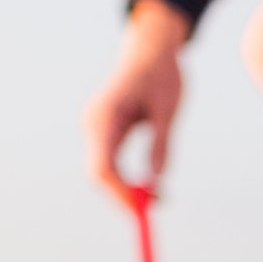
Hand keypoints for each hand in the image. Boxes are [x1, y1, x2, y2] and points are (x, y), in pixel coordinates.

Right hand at [85, 0, 191, 204]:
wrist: (150, 50)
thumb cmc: (161, 75)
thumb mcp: (168, 110)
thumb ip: (162, 143)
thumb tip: (157, 180)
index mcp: (108, 115)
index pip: (104, 166)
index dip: (121, 192)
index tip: (144, 210)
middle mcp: (94, 122)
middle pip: (99, 173)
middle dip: (123, 195)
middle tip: (154, 210)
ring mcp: (95, 126)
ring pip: (102, 170)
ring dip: (125, 189)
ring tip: (158, 198)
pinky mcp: (102, 129)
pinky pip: (107, 161)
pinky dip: (124, 178)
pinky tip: (146, 187)